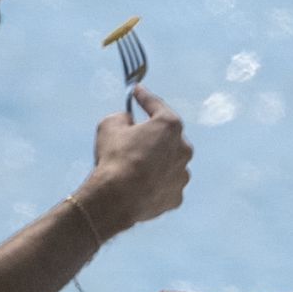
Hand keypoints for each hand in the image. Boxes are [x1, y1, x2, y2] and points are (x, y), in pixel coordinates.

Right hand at [87, 91, 192, 230]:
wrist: (117, 199)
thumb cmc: (115, 159)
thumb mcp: (109, 126)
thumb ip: (122, 118)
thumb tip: (127, 122)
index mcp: (169, 126)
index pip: (157, 106)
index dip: (144, 97)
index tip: (136, 92)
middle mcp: (183, 149)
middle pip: (168, 137)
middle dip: (153, 135)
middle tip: (134, 136)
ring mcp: (182, 174)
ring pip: (169, 162)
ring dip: (157, 161)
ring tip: (135, 167)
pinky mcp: (176, 197)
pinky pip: (166, 184)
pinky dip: (156, 183)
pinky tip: (141, 186)